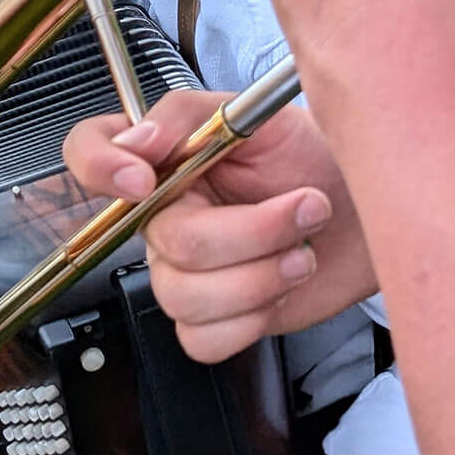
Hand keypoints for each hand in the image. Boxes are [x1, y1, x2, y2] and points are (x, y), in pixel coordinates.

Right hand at [63, 91, 371, 362]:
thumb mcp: (261, 114)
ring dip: (261, 277)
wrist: (366, 215)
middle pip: (169, 244)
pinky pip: (202, 340)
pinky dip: (253, 319)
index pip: (89, 150)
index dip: (98, 166)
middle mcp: (166, 215)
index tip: (144, 178)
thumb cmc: (317, 159)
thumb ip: (190, 114)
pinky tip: (281, 288)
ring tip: (302, 252)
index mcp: (166, 160)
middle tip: (306, 206)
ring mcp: (187, 270)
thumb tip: (139, 138)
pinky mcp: (216, 318)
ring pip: (185, 298)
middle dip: (252, 232)